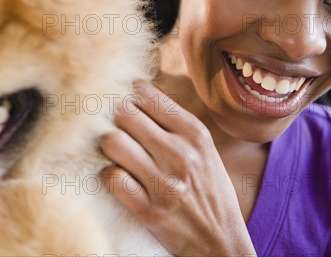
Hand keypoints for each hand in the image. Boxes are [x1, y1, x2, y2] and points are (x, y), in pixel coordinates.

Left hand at [100, 79, 256, 256]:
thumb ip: (175, 120)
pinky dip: (108, 174)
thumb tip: (139, 88)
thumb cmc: (209, 189)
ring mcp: (164, 184)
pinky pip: (112, 177)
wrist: (222, 242)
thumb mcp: (204, 148)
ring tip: (115, 152)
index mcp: (195, 134)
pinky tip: (117, 176)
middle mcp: (180, 154)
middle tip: (112, 126)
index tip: (123, 100)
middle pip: (124, 114)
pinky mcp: (148, 211)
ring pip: (113, 142)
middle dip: (113, 117)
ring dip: (108, 146)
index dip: (128, 94)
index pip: (148, 96)